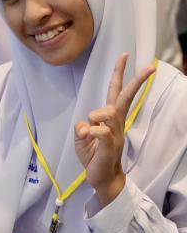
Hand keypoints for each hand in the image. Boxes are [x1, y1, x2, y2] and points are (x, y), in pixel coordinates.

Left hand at [74, 53, 155, 206]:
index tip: (125, 55)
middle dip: (136, 81)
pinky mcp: (111, 145)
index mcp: (109, 117)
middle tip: (150, 66)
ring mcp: (115, 133)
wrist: (101, 178)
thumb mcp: (82, 136)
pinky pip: (99, 130)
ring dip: (94, 118)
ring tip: (89, 133)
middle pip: (125, 97)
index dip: (118, 73)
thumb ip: (82, 126)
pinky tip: (88, 140)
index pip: (115, 91)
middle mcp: (116, 122)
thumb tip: (86, 124)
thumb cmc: (93, 154)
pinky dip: (89, 133)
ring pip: (106, 112)